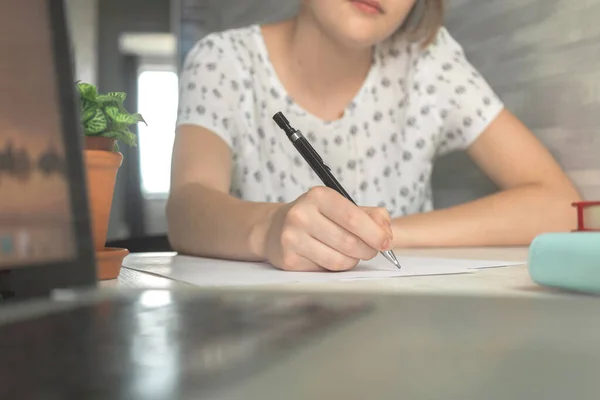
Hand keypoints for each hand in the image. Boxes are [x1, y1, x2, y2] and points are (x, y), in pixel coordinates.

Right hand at [263, 186, 392, 270]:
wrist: (275, 228)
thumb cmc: (315, 217)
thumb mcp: (339, 206)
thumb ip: (369, 215)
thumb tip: (386, 231)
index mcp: (318, 196)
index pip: (352, 217)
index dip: (375, 233)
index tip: (386, 241)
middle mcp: (301, 215)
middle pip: (349, 242)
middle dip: (368, 249)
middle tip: (371, 249)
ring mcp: (292, 238)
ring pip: (339, 259)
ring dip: (353, 260)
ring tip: (351, 253)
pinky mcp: (289, 259)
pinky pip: (326, 269)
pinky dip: (336, 266)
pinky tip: (331, 256)